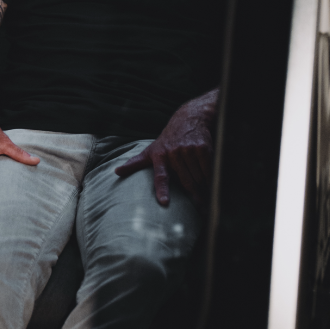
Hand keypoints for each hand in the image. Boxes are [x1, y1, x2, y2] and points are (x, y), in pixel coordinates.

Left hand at [115, 89, 217, 206]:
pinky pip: (208, 169)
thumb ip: (135, 163)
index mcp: (159, 156)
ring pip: (199, 178)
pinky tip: (213, 185)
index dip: (162, 190)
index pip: (160, 176)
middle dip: (196, 197)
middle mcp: (174, 153)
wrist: (189, 119)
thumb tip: (115, 172)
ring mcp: (188, 150)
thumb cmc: (168, 140)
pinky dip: (212, 179)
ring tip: (208, 198)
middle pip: (186, 182)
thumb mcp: (150, 150)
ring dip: (205, 189)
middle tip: (202, 209)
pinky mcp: (202, 148)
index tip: (164, 203)